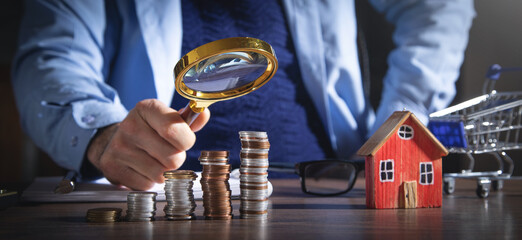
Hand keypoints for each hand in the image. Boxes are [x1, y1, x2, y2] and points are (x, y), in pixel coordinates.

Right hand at [87, 99, 209, 189]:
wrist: (115, 140)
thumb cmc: (151, 130)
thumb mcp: (168, 119)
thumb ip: (189, 119)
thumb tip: (203, 113)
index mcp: (147, 108)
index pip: (175, 130)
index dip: (186, 141)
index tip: (184, 140)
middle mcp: (130, 126)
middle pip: (173, 158)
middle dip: (176, 159)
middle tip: (167, 152)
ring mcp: (119, 147)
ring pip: (161, 174)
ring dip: (164, 172)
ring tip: (154, 160)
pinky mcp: (112, 167)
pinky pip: (147, 185)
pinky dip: (149, 181)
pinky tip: (142, 169)